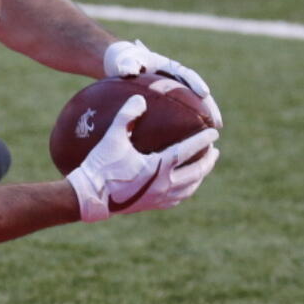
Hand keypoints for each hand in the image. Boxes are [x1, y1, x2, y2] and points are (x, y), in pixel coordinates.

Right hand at [66, 95, 219, 221]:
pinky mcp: (150, 205)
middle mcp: (163, 184)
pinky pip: (176, 199)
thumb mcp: (113, 137)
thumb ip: (127, 115)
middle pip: (196, 172)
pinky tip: (184, 186)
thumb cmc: (100, 164)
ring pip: (189, 188)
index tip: (214, 132)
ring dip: (200, 176)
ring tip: (204, 168)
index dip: (203, 140)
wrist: (89, 196)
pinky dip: (186, 190)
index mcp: (158, 167)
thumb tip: (140, 99)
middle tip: (215, 150)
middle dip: (208, 160)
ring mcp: (158, 197)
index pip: (188, 150)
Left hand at [103, 40, 222, 127]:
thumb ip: (127, 65)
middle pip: (197, 92)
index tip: (204, 93)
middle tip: (217, 122)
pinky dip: (187, 124)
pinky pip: (180, 113)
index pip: (186, 74)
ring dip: (204, 117)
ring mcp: (174, 90)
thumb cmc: (123, 61)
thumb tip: (129, 71)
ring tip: (213, 132)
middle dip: (209, 106)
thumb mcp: (123, 61)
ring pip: (193, 105)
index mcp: (169, 67)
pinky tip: (191, 140)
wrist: (120, 65)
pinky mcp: (169, 101)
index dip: (196, 82)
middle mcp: (176, 79)